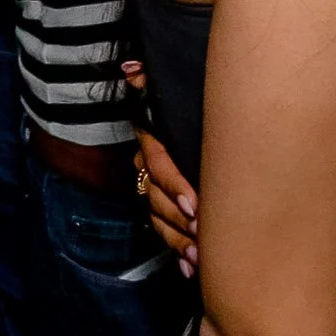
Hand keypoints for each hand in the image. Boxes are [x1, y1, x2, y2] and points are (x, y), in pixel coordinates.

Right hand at [121, 62, 198, 272]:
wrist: (189, 112)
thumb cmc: (186, 101)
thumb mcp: (172, 91)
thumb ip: (149, 79)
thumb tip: (132, 69)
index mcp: (153, 140)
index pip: (158, 165)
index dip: (174, 184)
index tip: (194, 203)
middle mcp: (148, 166)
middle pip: (157, 199)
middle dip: (180, 220)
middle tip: (203, 236)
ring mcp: (153, 188)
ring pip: (159, 219)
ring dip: (178, 239)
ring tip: (199, 255)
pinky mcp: (165, 205)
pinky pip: (163, 231)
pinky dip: (176, 249)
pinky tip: (191, 266)